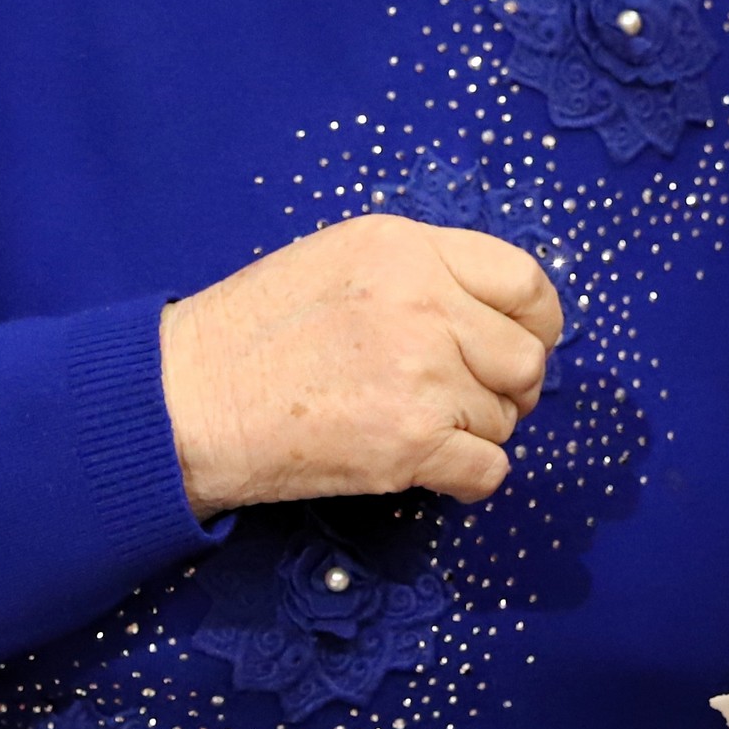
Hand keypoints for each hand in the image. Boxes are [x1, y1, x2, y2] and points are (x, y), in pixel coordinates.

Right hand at [157, 214, 564, 515]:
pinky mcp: (409, 444)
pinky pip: (488, 472)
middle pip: (525, 358)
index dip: (538, 322)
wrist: (189, 399)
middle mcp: (425, 303)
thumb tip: (492, 315)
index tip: (525, 343)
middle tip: (473, 401)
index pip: (525, 281)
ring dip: (477, 433)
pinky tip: (432, 468)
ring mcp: (421, 375)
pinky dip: (469, 480)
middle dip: (511, 388)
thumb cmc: (254, 331)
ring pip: (505, 419)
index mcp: (408, 248)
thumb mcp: (341, 259)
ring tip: (422, 428)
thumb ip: (420, 272)